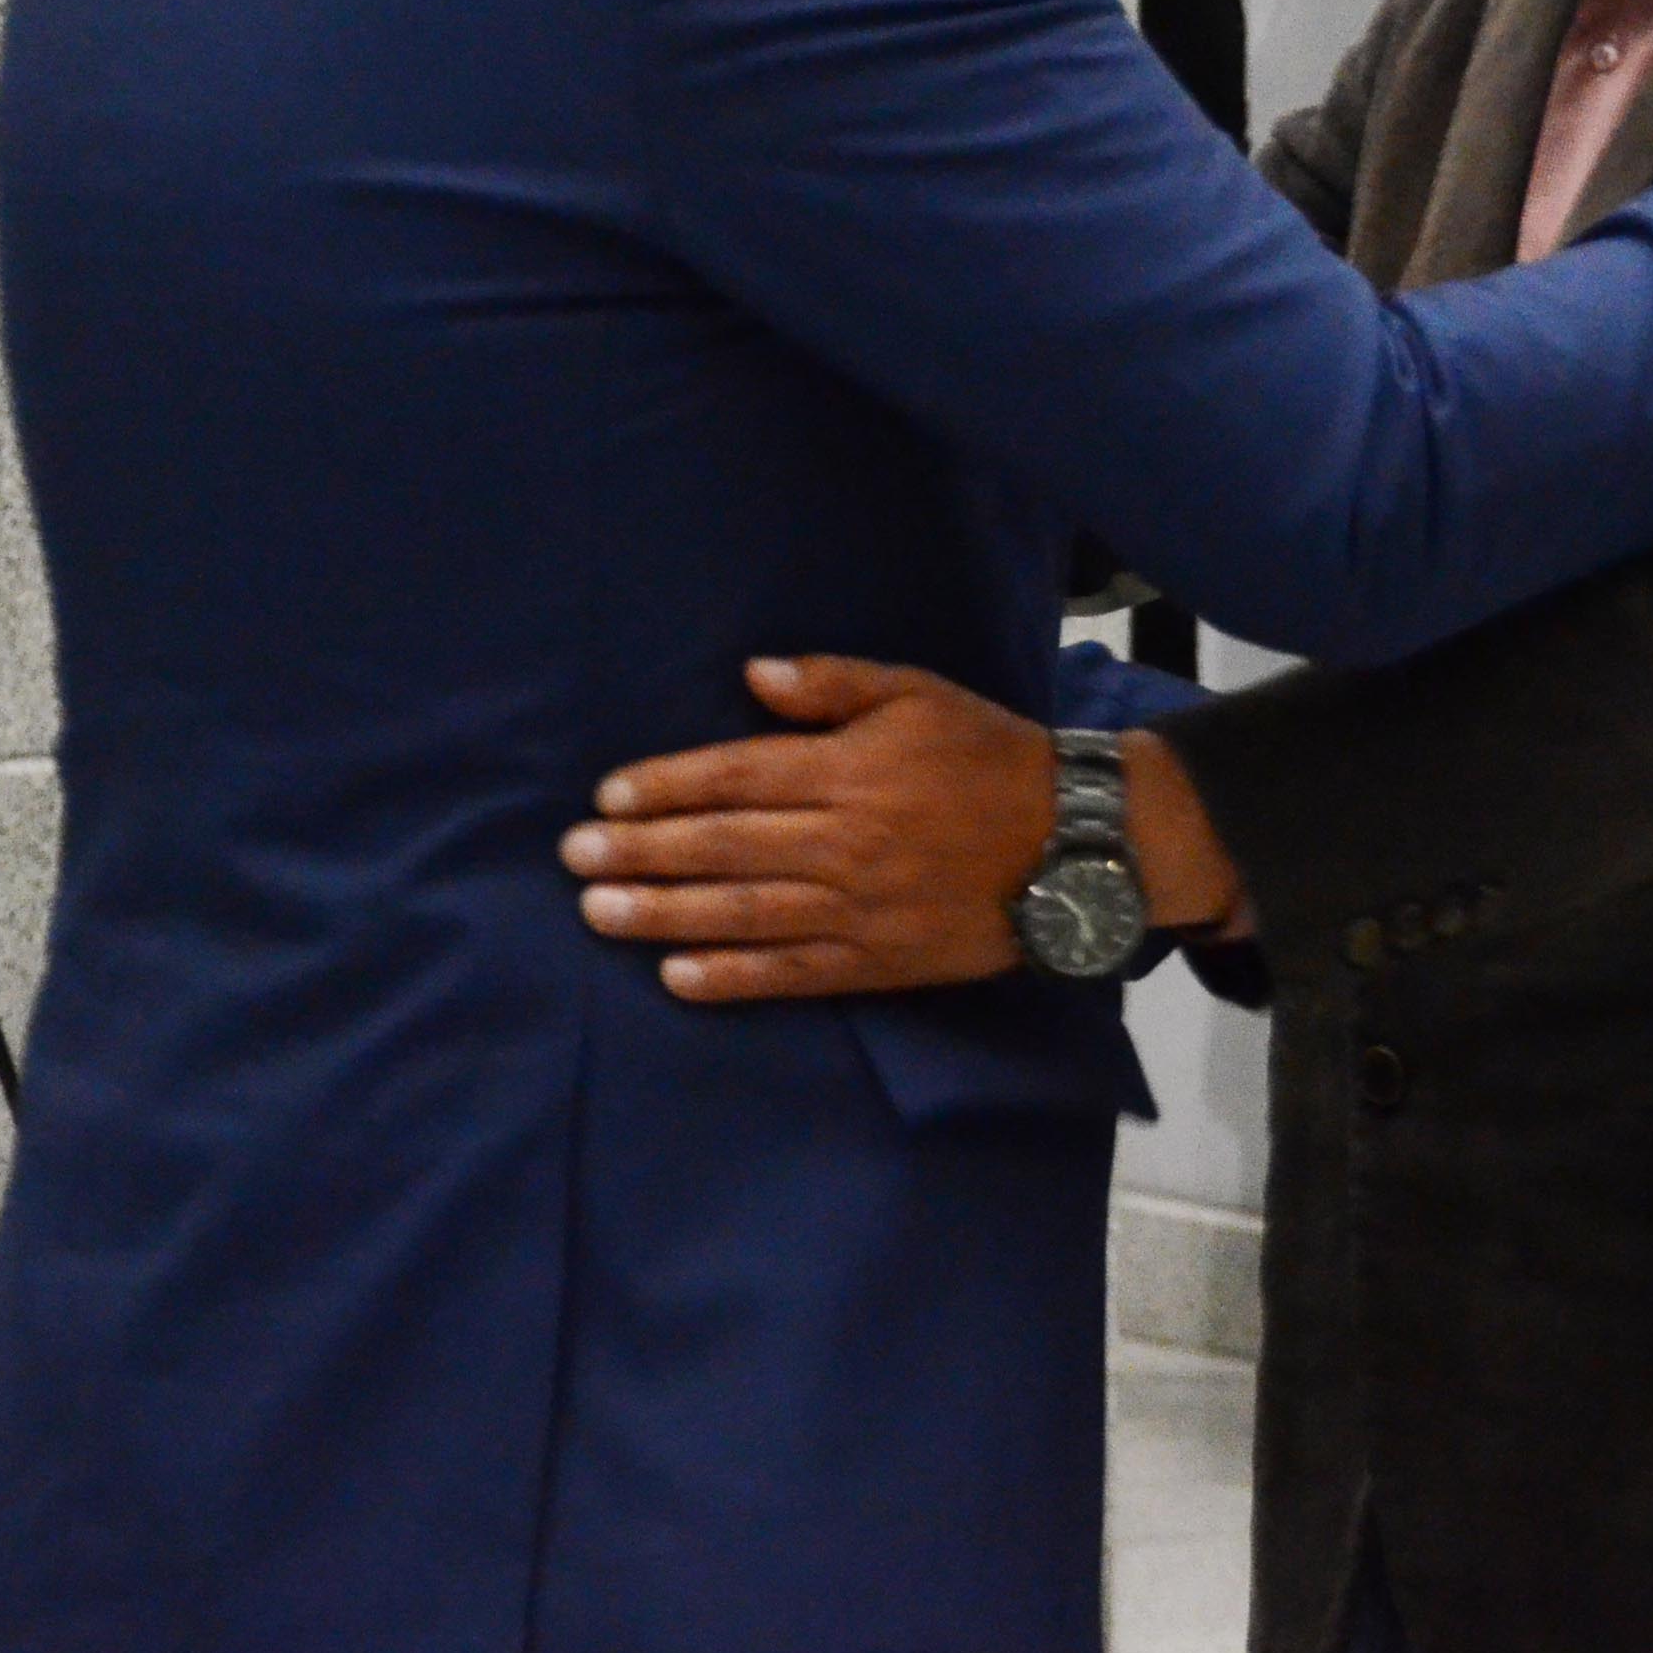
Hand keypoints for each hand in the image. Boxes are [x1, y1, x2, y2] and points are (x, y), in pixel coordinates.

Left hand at [558, 655, 1242, 1000]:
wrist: (1077, 840)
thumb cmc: (991, 755)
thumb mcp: (921, 694)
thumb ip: (835, 684)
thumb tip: (752, 676)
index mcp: (851, 770)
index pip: (736, 777)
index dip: (666, 788)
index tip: (607, 798)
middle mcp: (846, 840)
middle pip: (723, 846)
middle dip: (642, 853)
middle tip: (574, 859)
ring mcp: (860, 907)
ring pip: (744, 912)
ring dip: (663, 915)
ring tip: (599, 913)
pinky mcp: (880, 960)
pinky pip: (792, 972)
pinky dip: (731, 977)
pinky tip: (677, 976)